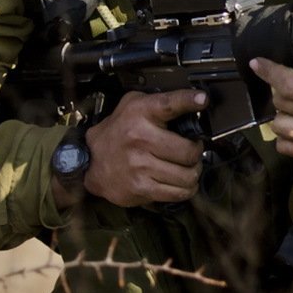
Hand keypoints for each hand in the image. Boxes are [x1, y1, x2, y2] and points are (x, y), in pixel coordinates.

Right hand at [82, 89, 207, 206]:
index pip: (169, 103)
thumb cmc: (118, 132)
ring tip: (187, 167)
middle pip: (189, 151)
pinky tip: (180, 182)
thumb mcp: (132, 105)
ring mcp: (139, 165)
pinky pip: (177, 193)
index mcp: (140, 112)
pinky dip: (185, 189)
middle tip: (192, 151)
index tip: (202, 99)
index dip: (188, 100)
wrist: (90, 162)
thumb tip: (195, 101)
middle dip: (196, 153)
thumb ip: (159, 100)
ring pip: (187, 175)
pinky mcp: (140, 187)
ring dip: (193, 173)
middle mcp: (140, 137)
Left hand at [250, 57, 292, 161]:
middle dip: (279, 90)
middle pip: (283, 104)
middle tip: (288, 83)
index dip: (270, 72)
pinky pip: (288, 148)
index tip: (257, 63)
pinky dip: (284, 136)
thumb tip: (276, 55)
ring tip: (292, 104)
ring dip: (281, 113)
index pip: (291, 85)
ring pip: (280, 127)